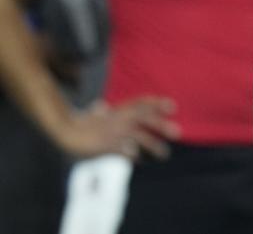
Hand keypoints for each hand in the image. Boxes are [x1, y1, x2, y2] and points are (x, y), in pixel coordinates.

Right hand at [55, 96, 179, 159]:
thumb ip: (102, 111)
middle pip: (144, 119)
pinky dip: (133, 155)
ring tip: (165, 154)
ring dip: (153, 146)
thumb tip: (100, 106)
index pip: (140, 103)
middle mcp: (118, 119)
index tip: (173, 106)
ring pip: (139, 138)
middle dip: (161, 125)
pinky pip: (125, 151)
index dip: (156, 103)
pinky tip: (139, 160)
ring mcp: (114, 132)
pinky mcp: (107, 145)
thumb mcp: (93, 114)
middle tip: (178, 133)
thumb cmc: (80, 124)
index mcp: (118, 110)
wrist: (64, 132)